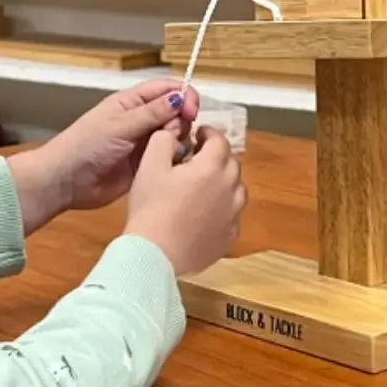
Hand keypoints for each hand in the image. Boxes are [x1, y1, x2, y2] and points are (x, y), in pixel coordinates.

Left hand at [8, 81, 197, 232]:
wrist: (67, 181)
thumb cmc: (87, 146)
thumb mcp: (120, 125)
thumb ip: (153, 113)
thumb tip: (181, 96)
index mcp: (132, 102)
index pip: (167, 89)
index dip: (184, 96)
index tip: (192, 112)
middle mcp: (142, 119)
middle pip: (176, 112)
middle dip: (182, 121)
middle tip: (173, 136)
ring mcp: (144, 143)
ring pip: (175, 135)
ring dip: (180, 140)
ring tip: (169, 152)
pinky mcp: (146, 165)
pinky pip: (169, 157)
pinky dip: (176, 158)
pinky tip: (174, 165)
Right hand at [124, 126, 244, 276]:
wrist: (155, 253)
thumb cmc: (151, 206)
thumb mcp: (149, 165)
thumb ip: (163, 140)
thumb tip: (175, 134)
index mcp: (212, 167)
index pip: (219, 140)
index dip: (209, 134)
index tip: (198, 135)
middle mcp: (230, 188)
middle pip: (231, 163)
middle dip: (217, 156)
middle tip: (198, 160)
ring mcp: (233, 215)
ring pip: (237, 189)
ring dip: (224, 182)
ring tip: (205, 187)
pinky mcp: (230, 237)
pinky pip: (232, 215)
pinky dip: (223, 209)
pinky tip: (206, 214)